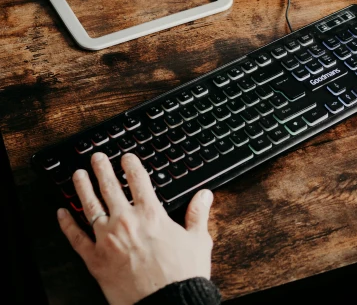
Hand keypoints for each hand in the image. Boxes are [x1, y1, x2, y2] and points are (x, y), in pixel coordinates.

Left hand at [57, 152, 213, 304]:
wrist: (166, 304)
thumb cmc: (182, 275)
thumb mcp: (198, 240)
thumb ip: (198, 214)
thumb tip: (205, 195)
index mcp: (151, 214)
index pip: (138, 180)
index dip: (131, 165)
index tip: (126, 157)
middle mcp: (126, 222)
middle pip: (110, 187)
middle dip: (102, 169)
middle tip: (96, 158)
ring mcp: (107, 240)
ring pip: (90, 206)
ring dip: (83, 188)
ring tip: (78, 175)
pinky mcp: (95, 260)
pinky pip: (76, 238)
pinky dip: (67, 224)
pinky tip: (62, 213)